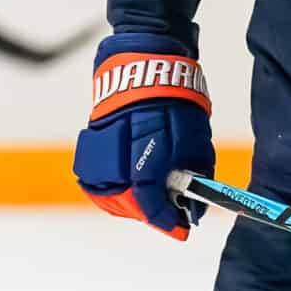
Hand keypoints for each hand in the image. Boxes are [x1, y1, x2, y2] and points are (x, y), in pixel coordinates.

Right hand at [72, 32, 214, 240]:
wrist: (147, 61)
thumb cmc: (177, 98)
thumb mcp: (197, 138)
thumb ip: (196, 175)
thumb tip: (194, 209)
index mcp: (148, 151)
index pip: (151, 201)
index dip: (168, 221)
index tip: (182, 230)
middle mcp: (121, 152)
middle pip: (127, 201)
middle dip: (148, 213)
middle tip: (167, 213)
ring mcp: (102, 146)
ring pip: (104, 192)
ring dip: (125, 203)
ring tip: (145, 202)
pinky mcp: (92, 139)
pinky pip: (93, 176)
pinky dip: (108, 187)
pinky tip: (125, 187)